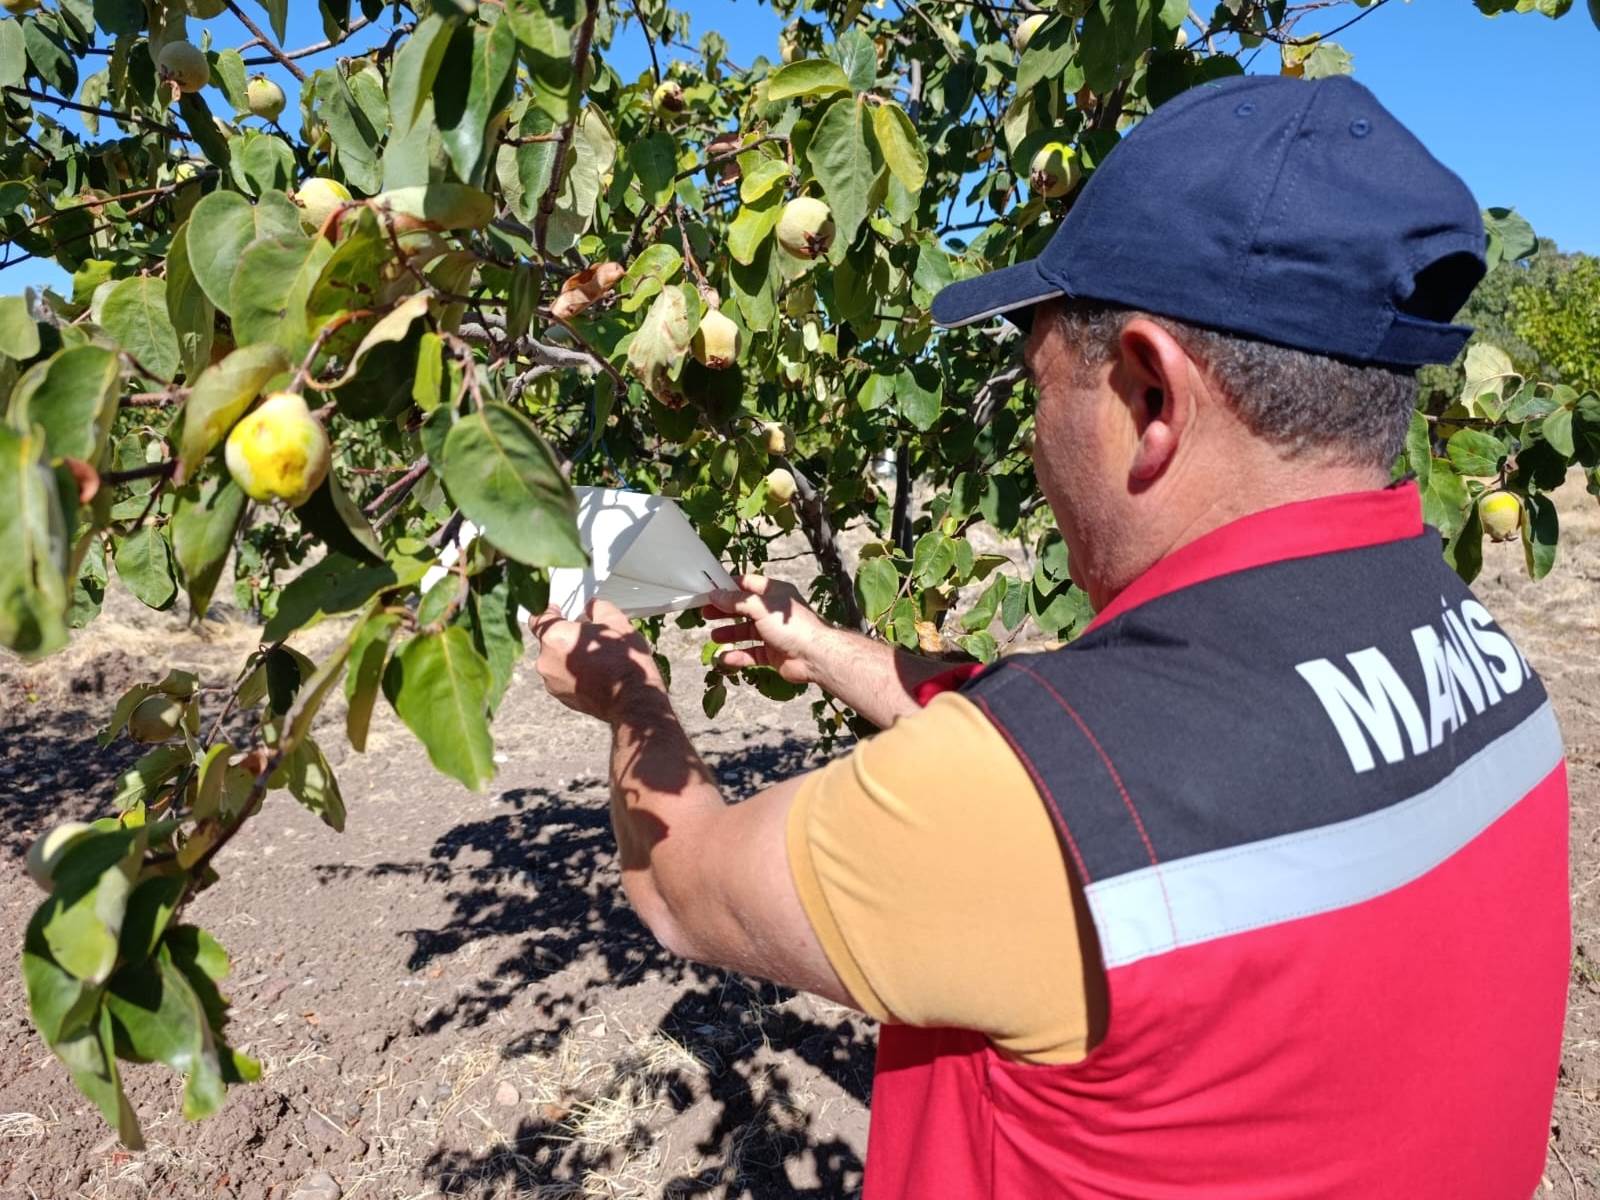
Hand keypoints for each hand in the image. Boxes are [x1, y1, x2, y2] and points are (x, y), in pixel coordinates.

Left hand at [530, 600, 665, 722]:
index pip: (537, 618)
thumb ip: (598, 608)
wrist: (631, 699)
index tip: (558, 611)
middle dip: (565, 637)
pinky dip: (572, 674)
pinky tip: (593, 674)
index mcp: (555, 636)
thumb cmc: (624, 661)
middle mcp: (546, 660)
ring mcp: (551, 681)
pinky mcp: (560, 696)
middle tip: (587, 637)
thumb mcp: (616, 622)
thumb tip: (592, 605)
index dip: (548, 612)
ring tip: (593, 658)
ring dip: (568, 656)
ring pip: (555, 661)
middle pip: (548, 641)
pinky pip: (561, 678)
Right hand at [702, 574, 838, 684]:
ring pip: (746, 632)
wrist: (815, 656)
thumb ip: (736, 602)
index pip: (747, 584)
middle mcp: (773, 612)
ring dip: (730, 633)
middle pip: (744, 609)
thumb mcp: (760, 607)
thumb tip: (715, 595)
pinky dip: (738, 656)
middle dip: (725, 611)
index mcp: (774, 593)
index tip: (709, 591)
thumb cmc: (791, 626)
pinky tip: (724, 658)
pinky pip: (751, 653)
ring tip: (714, 636)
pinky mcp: (773, 653)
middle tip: (705, 614)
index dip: (728, 587)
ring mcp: (773, 633)